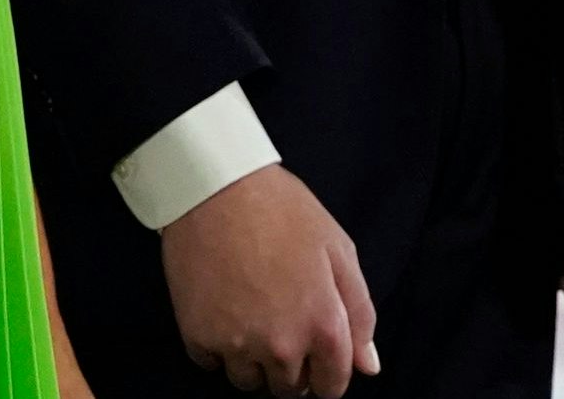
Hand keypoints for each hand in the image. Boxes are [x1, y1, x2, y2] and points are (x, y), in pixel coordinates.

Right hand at [158, 166, 376, 393]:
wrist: (215, 185)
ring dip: (251, 363)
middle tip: (278, 328)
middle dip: (289, 368)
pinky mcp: (196, 332)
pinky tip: (219, 316)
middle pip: (288, 389)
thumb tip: (367, 366)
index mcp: (324, 328)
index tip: (313, 352)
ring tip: (248, 324)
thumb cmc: (283, 211)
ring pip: (247, 382)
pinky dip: (215, 348)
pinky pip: (208, 363)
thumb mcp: (339, 251)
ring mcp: (235, 342)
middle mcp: (281, 346)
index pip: (331, 387)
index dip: (326, 372)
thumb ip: (360, 313)